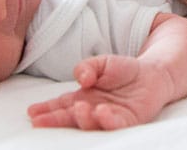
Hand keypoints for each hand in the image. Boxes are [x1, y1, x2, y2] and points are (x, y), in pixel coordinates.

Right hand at [26, 55, 172, 129]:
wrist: (153, 72)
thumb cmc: (123, 70)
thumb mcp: (101, 63)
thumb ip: (87, 67)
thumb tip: (81, 77)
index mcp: (84, 98)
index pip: (62, 104)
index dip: (47, 110)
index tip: (32, 114)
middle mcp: (94, 110)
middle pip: (72, 117)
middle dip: (57, 120)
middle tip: (42, 121)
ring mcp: (111, 117)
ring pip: (93, 123)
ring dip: (83, 119)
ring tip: (79, 110)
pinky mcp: (130, 120)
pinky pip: (118, 124)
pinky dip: (109, 120)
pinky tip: (102, 113)